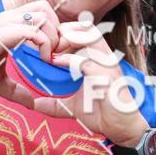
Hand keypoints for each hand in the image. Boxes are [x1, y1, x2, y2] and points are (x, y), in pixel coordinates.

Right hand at [0, 0, 60, 107]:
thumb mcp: (1, 82)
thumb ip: (17, 90)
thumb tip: (31, 103)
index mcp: (11, 23)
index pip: (41, 12)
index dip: (52, 29)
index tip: (52, 53)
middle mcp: (10, 17)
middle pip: (45, 8)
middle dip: (56, 30)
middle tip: (54, 53)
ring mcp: (7, 22)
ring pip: (43, 16)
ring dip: (52, 36)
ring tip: (48, 56)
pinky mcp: (4, 32)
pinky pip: (34, 31)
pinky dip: (44, 44)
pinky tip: (41, 59)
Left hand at [33, 21, 148, 145]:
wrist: (122, 128)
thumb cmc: (103, 113)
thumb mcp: (72, 106)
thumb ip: (54, 103)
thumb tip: (33, 104)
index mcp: (97, 59)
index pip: (82, 31)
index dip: (63, 32)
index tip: (47, 46)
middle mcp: (104, 58)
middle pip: (86, 26)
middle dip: (64, 31)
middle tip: (49, 47)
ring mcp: (107, 66)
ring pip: (90, 36)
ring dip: (68, 40)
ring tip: (53, 53)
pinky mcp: (107, 78)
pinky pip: (87, 62)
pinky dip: (69, 60)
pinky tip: (56, 63)